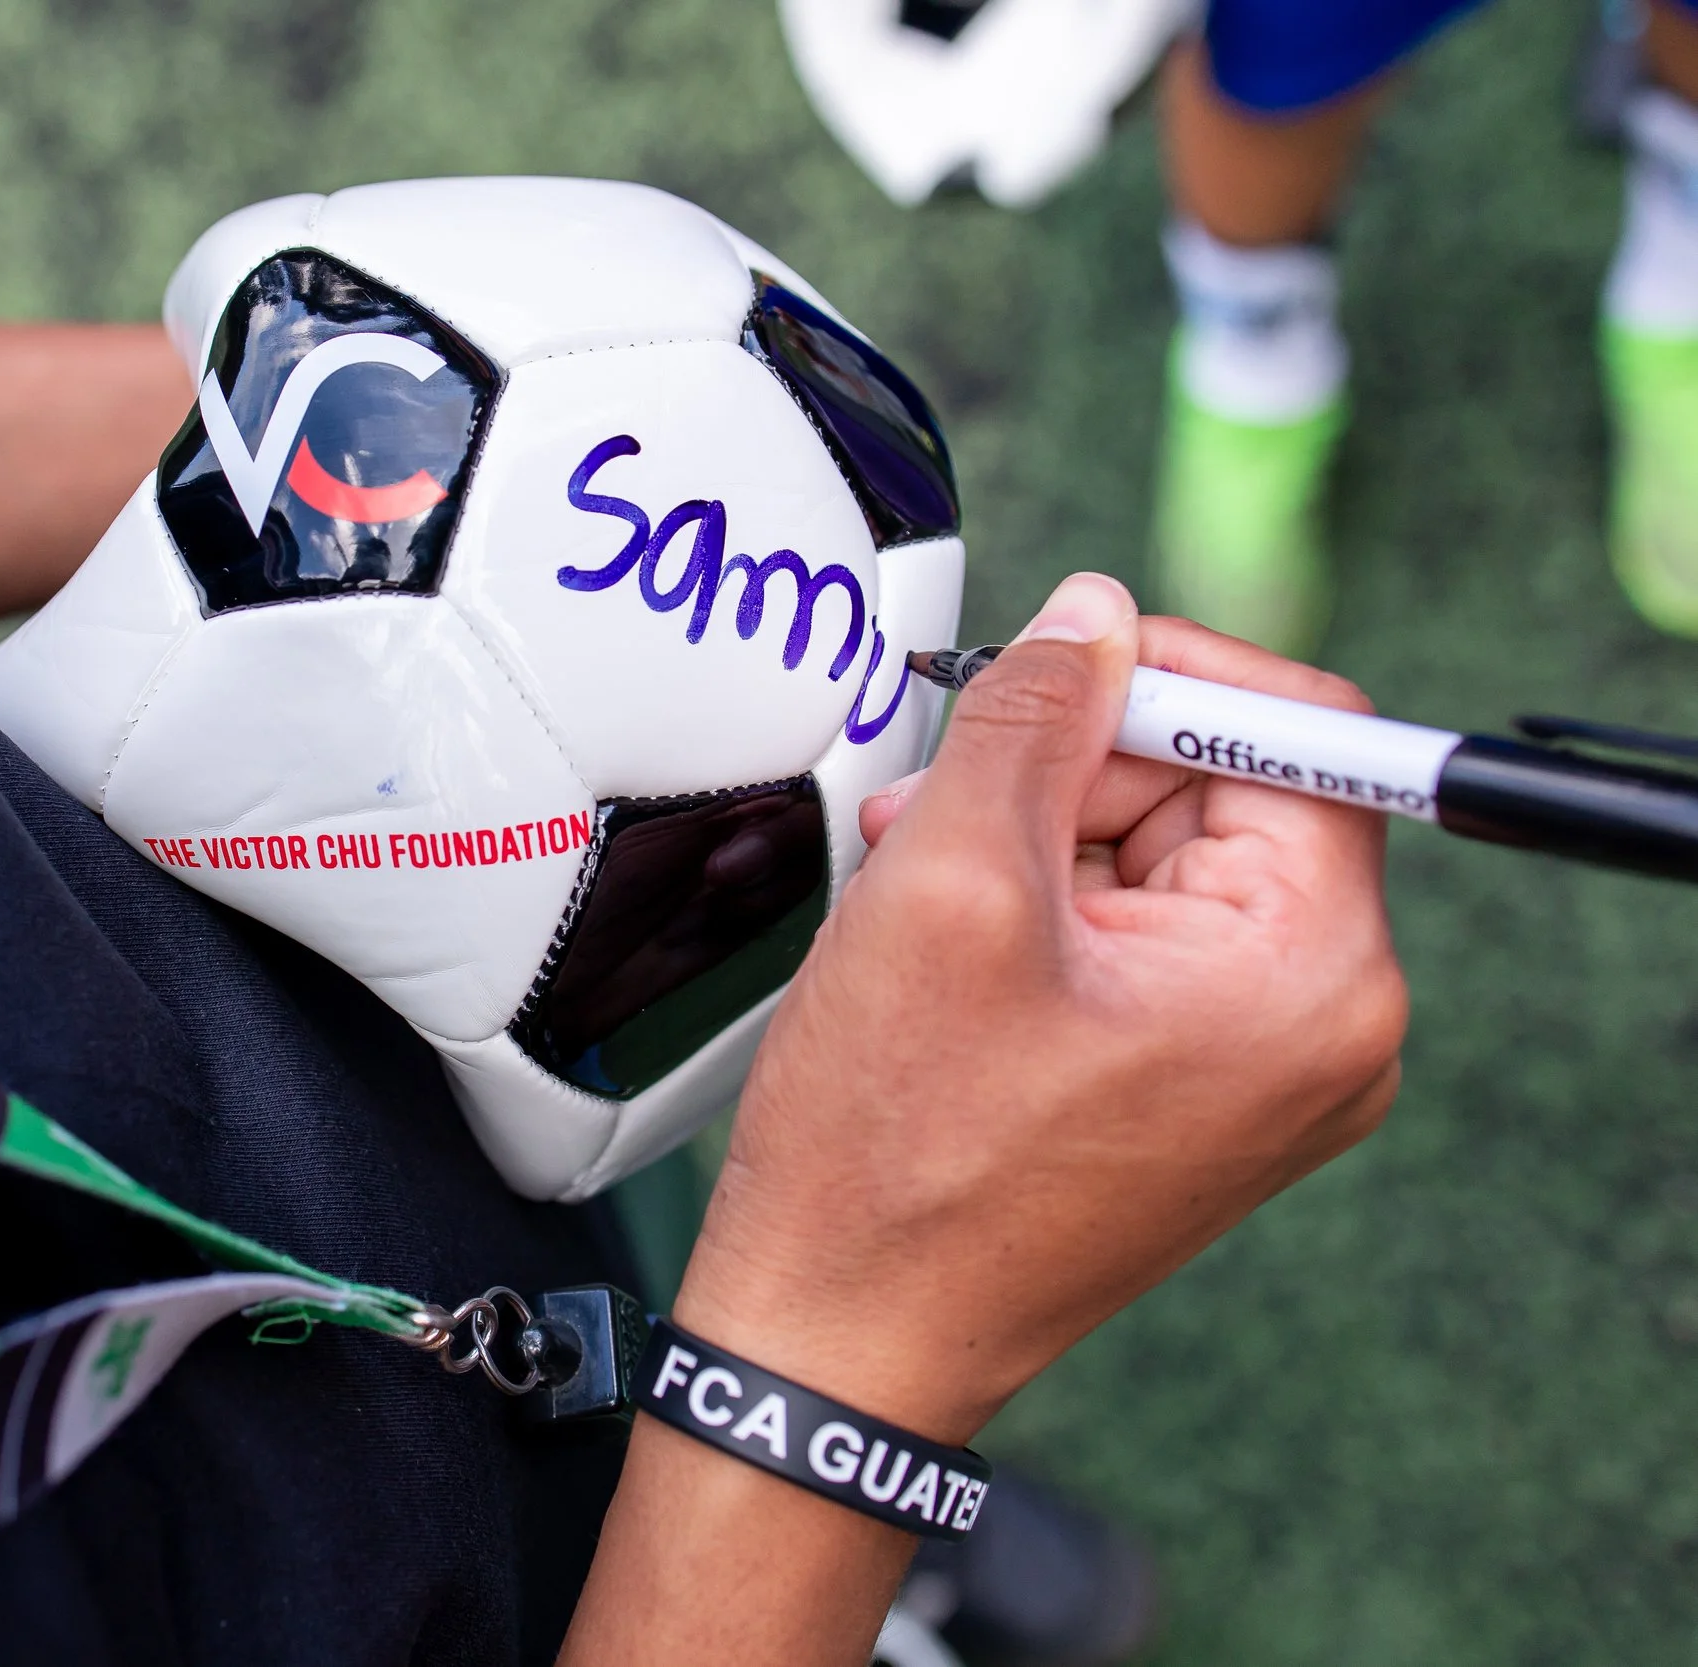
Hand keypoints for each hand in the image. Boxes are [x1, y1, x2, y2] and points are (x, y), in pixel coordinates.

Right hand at [563, 573, 1405, 1664]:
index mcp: (1309, 974)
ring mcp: (1266, 1071)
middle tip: (938, 813)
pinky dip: (1047, 916)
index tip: (1041, 680)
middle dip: (1072, 776)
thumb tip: (1093, 618)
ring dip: (1040, 844)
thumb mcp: (950, 882)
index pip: (1293, 728)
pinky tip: (951, 950)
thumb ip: (1034, 718)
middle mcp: (1325, 1029)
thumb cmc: (895, 1160)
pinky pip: (1148, 943)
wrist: (842, 1336)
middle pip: (1227, 792)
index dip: (1155, 675)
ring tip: (920, 892)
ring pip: (1170, 862)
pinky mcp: (1202, 1094)